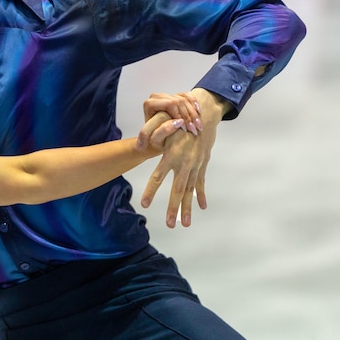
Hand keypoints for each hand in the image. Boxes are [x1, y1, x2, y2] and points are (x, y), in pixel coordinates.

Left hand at [139, 88, 226, 227]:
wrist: (202, 115)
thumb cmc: (178, 121)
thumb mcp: (164, 130)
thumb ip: (153, 141)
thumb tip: (137, 148)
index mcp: (171, 156)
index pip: (157, 177)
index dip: (151, 192)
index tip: (144, 205)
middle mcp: (184, 164)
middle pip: (177, 191)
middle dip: (173, 209)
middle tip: (170, 224)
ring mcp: (195, 166)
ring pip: (190, 191)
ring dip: (187, 208)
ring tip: (184, 223)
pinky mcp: (202, 165)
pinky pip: (201, 183)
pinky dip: (201, 195)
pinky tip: (202, 207)